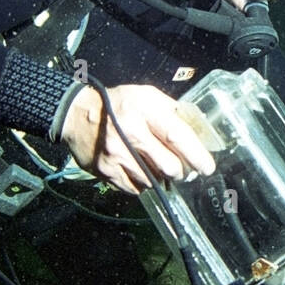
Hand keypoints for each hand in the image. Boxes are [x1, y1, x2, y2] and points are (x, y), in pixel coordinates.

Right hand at [60, 83, 215, 194]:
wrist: (76, 115)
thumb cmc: (117, 103)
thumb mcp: (145, 95)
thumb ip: (171, 110)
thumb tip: (196, 129)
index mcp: (143, 110)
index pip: (177, 137)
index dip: (197, 155)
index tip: (207, 166)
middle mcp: (130, 133)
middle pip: (169, 166)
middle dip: (181, 171)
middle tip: (183, 169)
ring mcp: (117, 156)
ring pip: (154, 180)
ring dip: (160, 177)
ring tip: (156, 164)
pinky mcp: (107, 172)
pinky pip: (136, 188)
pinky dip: (143, 182)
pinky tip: (140, 170)